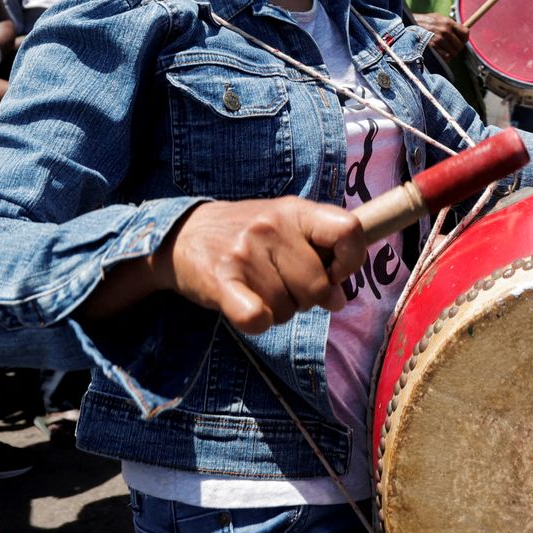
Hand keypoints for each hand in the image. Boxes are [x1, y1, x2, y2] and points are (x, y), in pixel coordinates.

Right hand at [155, 197, 367, 334]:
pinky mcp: (221, 279)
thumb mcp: (287, 232)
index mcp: (296, 210)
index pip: (349, 231)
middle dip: (305, 298)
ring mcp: (246, 251)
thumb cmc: (246, 236)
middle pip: (318, 285)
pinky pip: (256, 317)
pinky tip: (248, 309)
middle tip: (282, 286)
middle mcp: (272, 226)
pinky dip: (258, 322)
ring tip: (257, 290)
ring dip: (277, 310)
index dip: (351, 261)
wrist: (182, 234)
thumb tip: (340, 300)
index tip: (335, 274)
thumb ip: (320, 259)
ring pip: (288, 308)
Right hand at [413, 12, 468, 61]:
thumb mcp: (437, 18)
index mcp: (448, 22)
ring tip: (444, 51)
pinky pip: (446, 57)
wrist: (407, 26)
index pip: (465, 32)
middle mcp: (445, 31)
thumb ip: (449, 24)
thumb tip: (461, 31)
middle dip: (456, 48)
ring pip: (453, 52)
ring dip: (450, 54)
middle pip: (460, 45)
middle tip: (450, 48)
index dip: (464, 38)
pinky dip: (444, 58)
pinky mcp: (433, 48)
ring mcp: (439, 40)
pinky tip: (440, 54)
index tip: (461, 41)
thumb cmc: (422, 22)